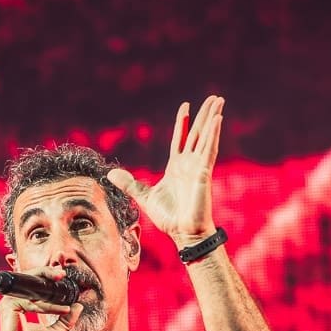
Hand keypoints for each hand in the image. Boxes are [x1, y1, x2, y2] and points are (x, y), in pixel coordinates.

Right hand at [0, 282, 83, 330]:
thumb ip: (66, 319)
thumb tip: (79, 306)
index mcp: (19, 304)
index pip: (32, 284)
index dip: (46, 277)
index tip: (62, 277)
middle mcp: (11, 301)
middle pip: (29, 278)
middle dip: (47, 274)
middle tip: (62, 275)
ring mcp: (8, 303)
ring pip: (31, 288)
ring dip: (51, 292)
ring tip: (66, 296)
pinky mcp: (8, 307)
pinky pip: (31, 302)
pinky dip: (47, 306)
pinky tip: (61, 310)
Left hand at [107, 95, 223, 247]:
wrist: (183, 232)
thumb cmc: (169, 218)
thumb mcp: (144, 197)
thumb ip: (130, 184)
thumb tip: (111, 173)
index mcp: (176, 167)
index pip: (181, 139)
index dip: (183, 123)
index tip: (186, 107)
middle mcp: (189, 164)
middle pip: (198, 133)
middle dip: (205, 115)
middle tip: (214, 98)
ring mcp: (198, 166)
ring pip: (206, 136)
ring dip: (212, 117)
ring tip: (219, 100)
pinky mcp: (204, 172)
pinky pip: (210, 149)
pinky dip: (213, 134)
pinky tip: (217, 119)